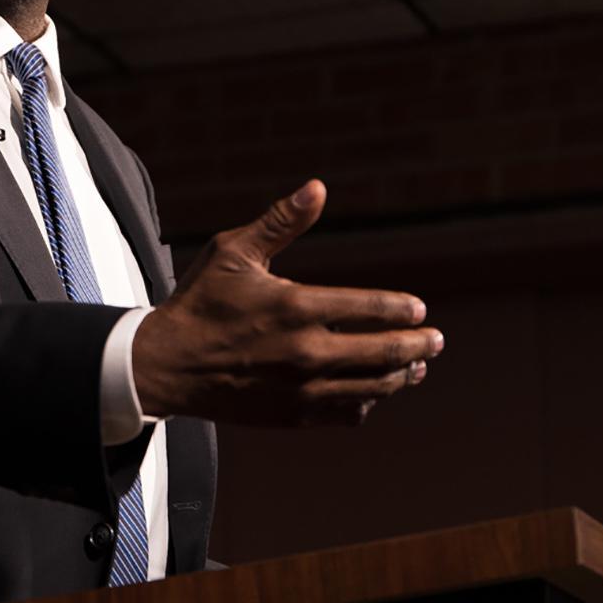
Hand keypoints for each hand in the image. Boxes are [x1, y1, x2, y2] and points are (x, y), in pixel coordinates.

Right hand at [132, 179, 442, 425]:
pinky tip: (373, 391)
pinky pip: (347, 413)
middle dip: (418, 346)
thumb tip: (318, 187)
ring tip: (415, 368)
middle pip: (385, 352)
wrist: (167, 365)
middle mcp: (307, 352)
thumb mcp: (234, 251)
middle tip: (435, 340)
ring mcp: (303, 389)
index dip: (403, 309)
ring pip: (373, 387)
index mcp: (298, 307)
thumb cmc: (200, 302)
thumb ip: (281, 222)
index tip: (418, 308)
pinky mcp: (293, 415)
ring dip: (401, 376)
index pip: (373, 308)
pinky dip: (368, 402)